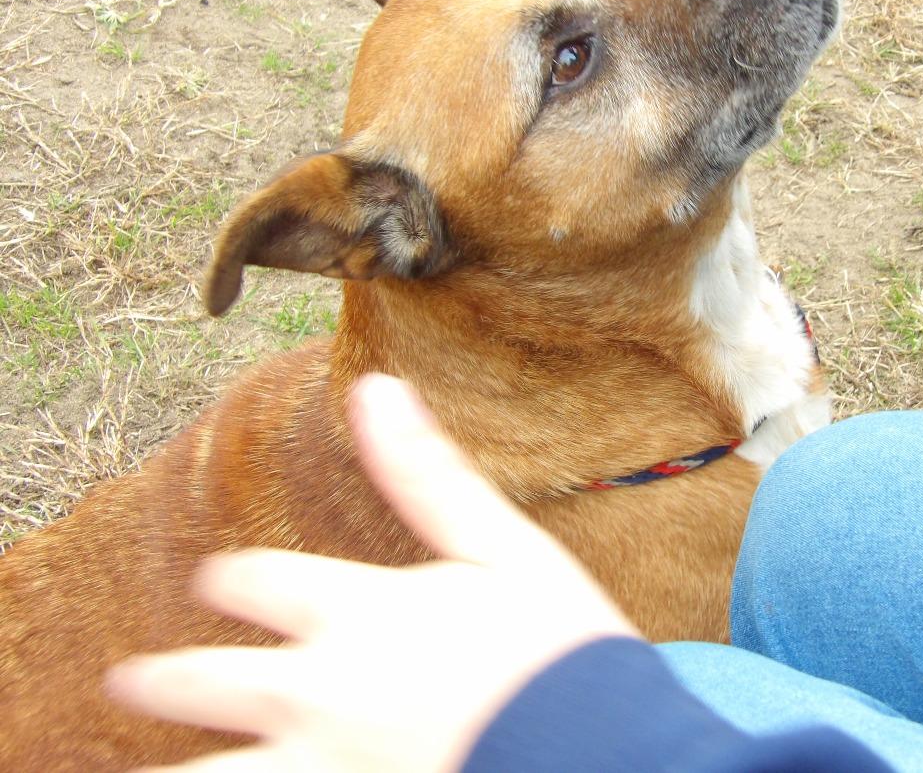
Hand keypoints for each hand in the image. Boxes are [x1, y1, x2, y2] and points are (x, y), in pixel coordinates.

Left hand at [108, 374, 637, 770]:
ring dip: (169, 766)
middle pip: (205, 682)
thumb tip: (376, 387)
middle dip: (161, 679)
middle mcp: (315, 690)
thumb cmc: (553, 651)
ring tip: (131, 763)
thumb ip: (426, 472)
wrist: (597, 755)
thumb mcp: (498, 545)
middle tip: (125, 682)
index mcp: (351, 612)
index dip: (230, 578)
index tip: (212, 580)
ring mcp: (318, 766)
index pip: (255, 581)